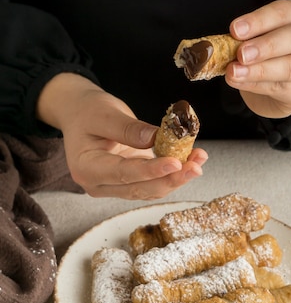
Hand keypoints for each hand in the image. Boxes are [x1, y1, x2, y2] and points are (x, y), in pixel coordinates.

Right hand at [36, 74, 207, 199]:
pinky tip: (191, 161)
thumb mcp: (104, 114)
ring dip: (177, 178)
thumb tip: (157, 139)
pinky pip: (153, 184)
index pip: (124, 173)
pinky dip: (173, 174)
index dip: (151, 171)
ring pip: (150, 190)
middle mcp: (99, 185)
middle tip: (196, 166)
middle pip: (140, 188)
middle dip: (171, 179)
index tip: (176, 163)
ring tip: (198, 160)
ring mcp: (114, 187)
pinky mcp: (129, 183)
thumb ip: (129, 129)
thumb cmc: (87, 112)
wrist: (80, 114)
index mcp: (87, 169)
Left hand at [226, 0, 290, 117]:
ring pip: (290, 68)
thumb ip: (243, 39)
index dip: (259, 20)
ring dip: (259, 70)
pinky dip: (256, 86)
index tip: (235, 29)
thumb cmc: (265, 55)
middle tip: (241, 54)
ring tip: (234, 72)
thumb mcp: (255, 39)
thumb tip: (220, 45)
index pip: (284, 12)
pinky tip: (239, 82)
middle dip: (266, 45)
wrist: (273, 90)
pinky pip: (281, 89)